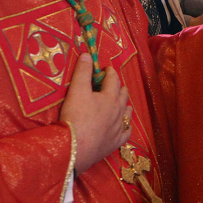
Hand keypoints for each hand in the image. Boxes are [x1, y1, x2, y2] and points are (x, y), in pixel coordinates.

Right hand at [60, 55, 130, 175]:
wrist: (76, 148)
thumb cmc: (75, 117)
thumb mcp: (76, 91)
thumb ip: (82, 72)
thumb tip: (87, 54)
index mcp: (110, 97)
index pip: (112, 79)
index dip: (108, 72)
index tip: (104, 69)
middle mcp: (118, 111)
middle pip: (123, 95)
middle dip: (118, 87)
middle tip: (111, 84)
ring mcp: (119, 127)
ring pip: (127, 112)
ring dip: (124, 105)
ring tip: (120, 101)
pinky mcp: (116, 142)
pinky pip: (126, 133)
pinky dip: (126, 127)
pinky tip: (124, 126)